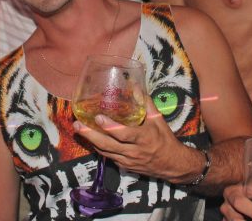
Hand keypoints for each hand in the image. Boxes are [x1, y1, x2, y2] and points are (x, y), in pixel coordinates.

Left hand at [73, 97, 195, 182]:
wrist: (173, 164)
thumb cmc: (165, 139)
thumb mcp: (158, 119)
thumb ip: (145, 102)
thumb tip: (135, 84)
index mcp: (143, 138)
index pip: (123, 134)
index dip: (109, 127)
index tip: (98, 118)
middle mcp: (134, 151)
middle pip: (108, 145)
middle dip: (90, 135)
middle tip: (77, 125)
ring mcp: (128, 161)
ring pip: (105, 153)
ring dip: (91, 142)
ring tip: (78, 130)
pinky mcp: (125, 167)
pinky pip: (109, 158)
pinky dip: (99, 149)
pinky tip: (91, 140)